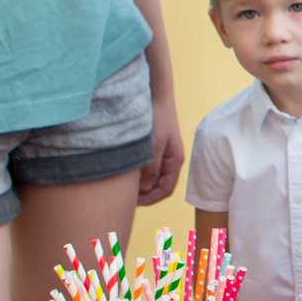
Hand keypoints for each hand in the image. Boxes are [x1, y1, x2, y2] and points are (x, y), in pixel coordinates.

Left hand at [138, 89, 183, 207]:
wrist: (156, 96)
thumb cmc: (157, 118)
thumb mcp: (153, 143)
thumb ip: (151, 167)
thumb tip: (145, 189)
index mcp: (176, 161)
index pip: (166, 190)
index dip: (151, 200)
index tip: (134, 203)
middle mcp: (171, 161)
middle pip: (160, 187)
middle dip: (145, 196)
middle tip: (127, 200)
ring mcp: (164, 155)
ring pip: (154, 179)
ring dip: (142, 187)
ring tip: (125, 189)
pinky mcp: (156, 149)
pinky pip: (149, 169)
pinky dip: (140, 176)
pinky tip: (127, 175)